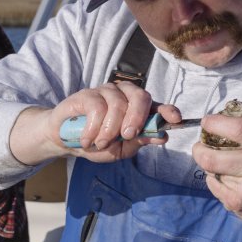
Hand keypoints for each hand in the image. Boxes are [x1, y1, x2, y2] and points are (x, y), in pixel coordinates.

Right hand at [10, 82, 177, 165]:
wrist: (66, 141)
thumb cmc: (97, 143)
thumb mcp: (121, 149)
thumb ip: (139, 141)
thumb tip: (162, 136)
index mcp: (137, 109)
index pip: (157, 105)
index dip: (168, 110)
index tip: (175, 119)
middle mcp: (125, 95)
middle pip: (140, 97)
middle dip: (137, 118)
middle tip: (127, 135)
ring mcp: (106, 92)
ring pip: (118, 104)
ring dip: (109, 129)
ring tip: (100, 143)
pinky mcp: (87, 94)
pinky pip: (97, 107)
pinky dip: (93, 127)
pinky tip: (87, 139)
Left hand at [191, 100, 241, 237]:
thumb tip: (233, 105)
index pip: (237, 128)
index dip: (214, 124)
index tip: (207, 122)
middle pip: (210, 156)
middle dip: (199, 149)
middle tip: (202, 146)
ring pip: (210, 169)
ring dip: (210, 165)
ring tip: (224, 164)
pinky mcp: (236, 203)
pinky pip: (213, 184)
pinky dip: (216, 180)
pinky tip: (232, 181)